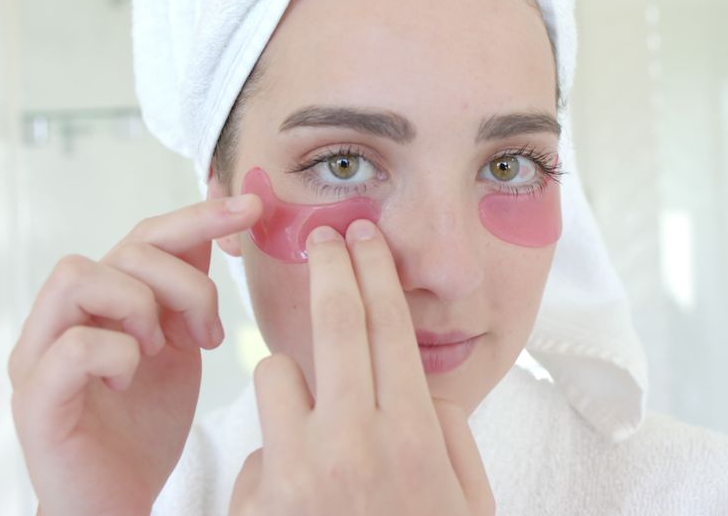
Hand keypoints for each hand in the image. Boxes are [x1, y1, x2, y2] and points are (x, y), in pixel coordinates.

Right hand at [8, 194, 261, 515]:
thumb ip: (185, 294)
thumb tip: (219, 229)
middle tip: (207, 335)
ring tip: (160, 353)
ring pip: (80, 275)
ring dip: (140, 308)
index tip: (251, 210)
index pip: (147, 236)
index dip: (199, 216)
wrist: (118, 498)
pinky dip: (118, 355)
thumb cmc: (145, 426)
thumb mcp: (180, 347)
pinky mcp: (36, 398)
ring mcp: (41, 354)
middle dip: (184, 284)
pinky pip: (73, 345)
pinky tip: (133, 379)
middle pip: (123, 250)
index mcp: (102, 301)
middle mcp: (63, 316)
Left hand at [228, 219, 494, 515]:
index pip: (390, 327)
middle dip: (329, 266)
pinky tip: (298, 494)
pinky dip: (277, 456)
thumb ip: (453, 437)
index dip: (374, 271)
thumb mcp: (468, 502)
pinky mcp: (258, 501)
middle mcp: (354, 444)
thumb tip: (427, 391)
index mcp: (413, 437)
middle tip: (324, 238)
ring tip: (312, 422)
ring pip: (277, 371)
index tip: (364, 238)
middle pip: (336, 323)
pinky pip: (258, 446)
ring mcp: (300, 471)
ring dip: (292, 380)